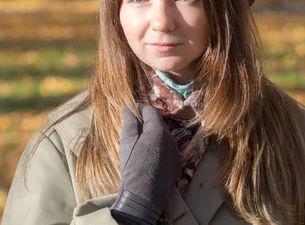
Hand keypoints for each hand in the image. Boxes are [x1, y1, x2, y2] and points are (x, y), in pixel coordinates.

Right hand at [111, 105, 181, 224]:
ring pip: (165, 137)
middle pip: (159, 124)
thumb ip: (129, 123)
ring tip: (143, 143)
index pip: (151, 111)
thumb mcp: (127, 143)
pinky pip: (169, 150)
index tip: (134, 110)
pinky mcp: (177, 163)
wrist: (144, 196)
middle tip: (136, 127)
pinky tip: (152, 157)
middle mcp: (170, 137)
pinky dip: (161, 149)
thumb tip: (127, 108)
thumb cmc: (132, 167)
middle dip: (149, 123)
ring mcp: (176, 150)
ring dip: (156, 136)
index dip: (141, 109)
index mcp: (157, 130)